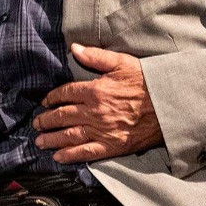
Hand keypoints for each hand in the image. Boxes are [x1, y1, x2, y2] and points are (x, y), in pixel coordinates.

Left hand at [33, 43, 164, 161]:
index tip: (45, 102)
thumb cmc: (147, 82)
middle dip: (46, 120)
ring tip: (40, 141)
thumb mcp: (122, 63)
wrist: (168, 105)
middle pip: (62, 116)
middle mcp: (93, 112)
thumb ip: (96, 56)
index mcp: (94, 90)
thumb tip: (74, 48)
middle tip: (37, 123)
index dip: (52, 98)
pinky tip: (59, 157)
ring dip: (51, 139)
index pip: (65, 93)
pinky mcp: (111, 146)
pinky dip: (70, 155)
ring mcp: (101, 131)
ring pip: (69, 136)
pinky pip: (85, 152)